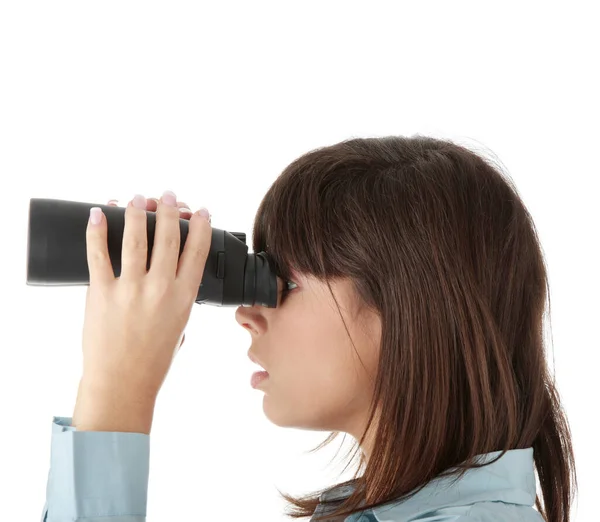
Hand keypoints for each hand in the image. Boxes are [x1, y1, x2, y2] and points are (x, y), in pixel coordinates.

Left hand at [72, 191, 211, 433]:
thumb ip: (178, 300)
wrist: (122, 384)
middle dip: (170, 210)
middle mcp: (160, 288)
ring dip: (138, 212)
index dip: (201, 226)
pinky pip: (98, 254)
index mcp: (183, 297)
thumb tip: (172, 277)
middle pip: (168, 237)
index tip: (202, 212)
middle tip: (169, 196)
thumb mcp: (179, 328)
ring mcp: (130, 289)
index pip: (197, 251)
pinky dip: (97, 230)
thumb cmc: (152, 362)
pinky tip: (100, 213)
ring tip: (139, 198)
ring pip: (136, 238)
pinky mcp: (101, 292)